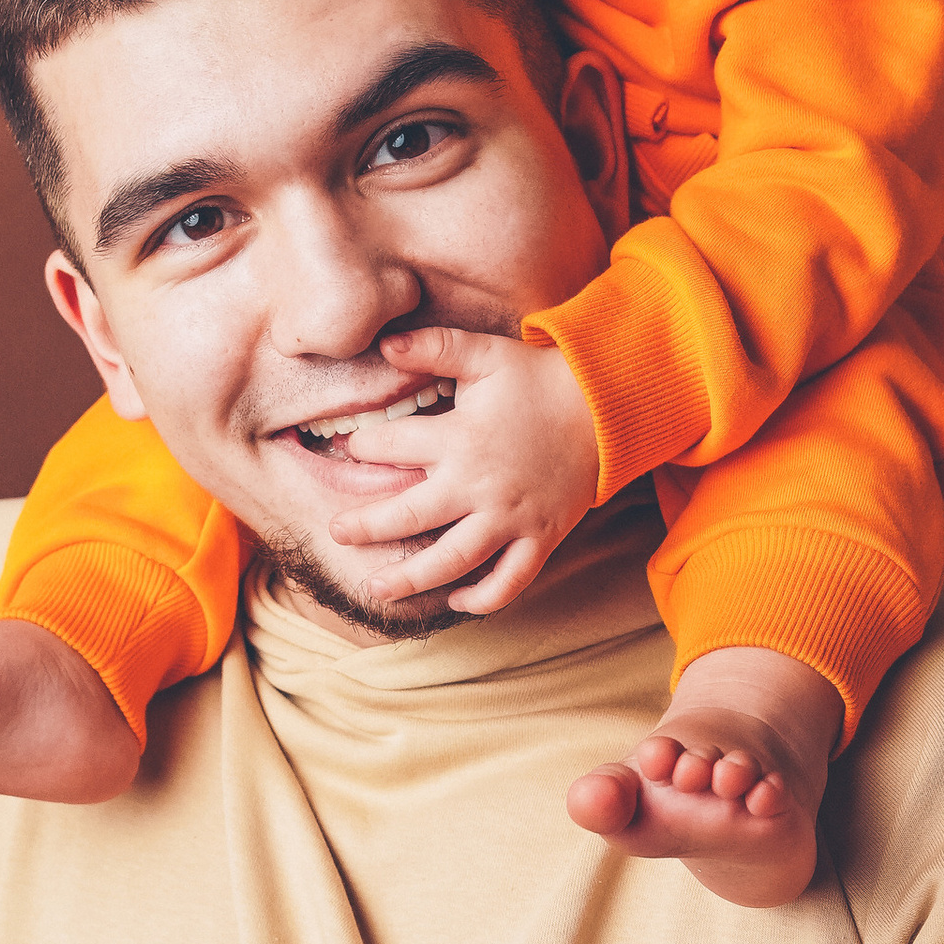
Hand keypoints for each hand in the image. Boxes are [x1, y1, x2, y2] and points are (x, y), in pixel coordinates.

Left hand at [322, 323, 599, 613]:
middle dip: (365, 527)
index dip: (364, 446)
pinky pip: (509, 581)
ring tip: (375, 589)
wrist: (607, 406)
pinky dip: (482, 598)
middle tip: (336, 533)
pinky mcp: (540, 538)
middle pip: (408, 517)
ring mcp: (511, 518)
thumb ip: (434, 346)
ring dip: (410, 579)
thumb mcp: (485, 354)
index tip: (352, 448)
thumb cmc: (539, 379)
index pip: (392, 446)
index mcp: (459, 438)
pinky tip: (454, 599)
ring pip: (452, 560)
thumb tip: (385, 344)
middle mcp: (479, 485)